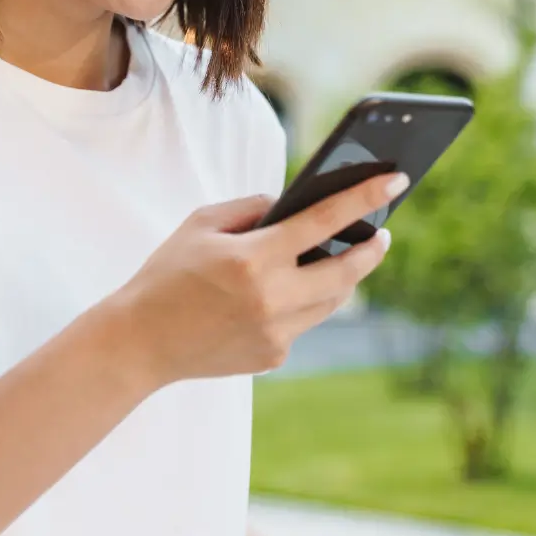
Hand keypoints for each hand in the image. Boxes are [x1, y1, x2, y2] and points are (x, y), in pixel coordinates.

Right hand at [115, 172, 407, 388]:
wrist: (141, 341)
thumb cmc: (167, 273)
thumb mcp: (200, 224)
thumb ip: (250, 208)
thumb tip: (289, 206)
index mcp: (253, 259)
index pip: (323, 220)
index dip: (364, 197)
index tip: (395, 180)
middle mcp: (272, 298)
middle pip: (346, 271)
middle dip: (371, 249)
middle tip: (383, 233)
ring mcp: (276, 332)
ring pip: (331, 301)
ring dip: (343, 277)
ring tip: (347, 257)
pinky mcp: (273, 356)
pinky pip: (302, 322)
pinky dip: (301, 302)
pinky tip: (286, 292)